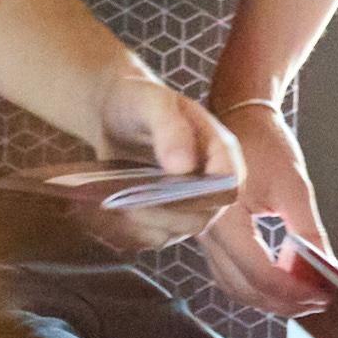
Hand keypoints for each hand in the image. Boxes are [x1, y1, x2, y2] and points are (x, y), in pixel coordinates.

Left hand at [95, 72, 245, 253]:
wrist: (114, 113)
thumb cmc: (139, 101)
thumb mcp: (154, 103)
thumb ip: (171, 130)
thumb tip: (184, 168)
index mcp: (219, 152)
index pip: (227, 187)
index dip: (204, 196)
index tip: (167, 189)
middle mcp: (209, 183)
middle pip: (201, 217)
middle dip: (164, 213)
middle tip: (128, 201)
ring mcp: (188, 204)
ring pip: (174, 232)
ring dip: (143, 224)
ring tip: (115, 204)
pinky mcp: (164, 217)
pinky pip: (152, 236)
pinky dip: (129, 230)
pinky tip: (110, 212)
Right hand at [200, 101, 328, 314]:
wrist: (237, 116)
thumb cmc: (264, 143)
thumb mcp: (295, 186)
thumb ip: (309, 232)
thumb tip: (328, 271)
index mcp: (224, 216)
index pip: (258, 272)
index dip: (293, 291)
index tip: (322, 294)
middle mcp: (206, 230)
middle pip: (243, 287)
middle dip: (283, 302)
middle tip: (317, 302)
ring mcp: (204, 235)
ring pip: (233, 286)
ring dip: (268, 299)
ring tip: (303, 297)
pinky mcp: (210, 235)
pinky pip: (229, 273)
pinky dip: (255, 285)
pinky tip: (282, 282)